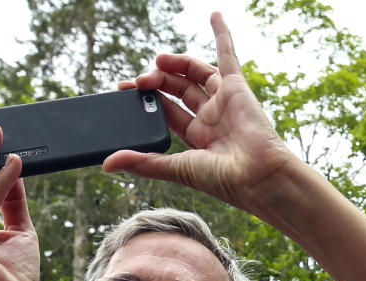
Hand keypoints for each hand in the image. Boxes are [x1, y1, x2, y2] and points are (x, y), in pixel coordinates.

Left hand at [104, 13, 295, 213]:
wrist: (258, 175)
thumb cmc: (223, 180)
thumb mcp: (176, 169)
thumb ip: (143, 163)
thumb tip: (107, 165)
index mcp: (197, 141)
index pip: (167, 114)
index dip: (148, 101)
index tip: (126, 90)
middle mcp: (210, 120)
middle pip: (178, 92)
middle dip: (157, 82)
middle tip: (139, 80)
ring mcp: (223, 102)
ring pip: (196, 75)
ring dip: (176, 64)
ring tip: (157, 60)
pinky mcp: (236, 87)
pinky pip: (228, 55)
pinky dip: (222, 34)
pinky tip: (213, 15)